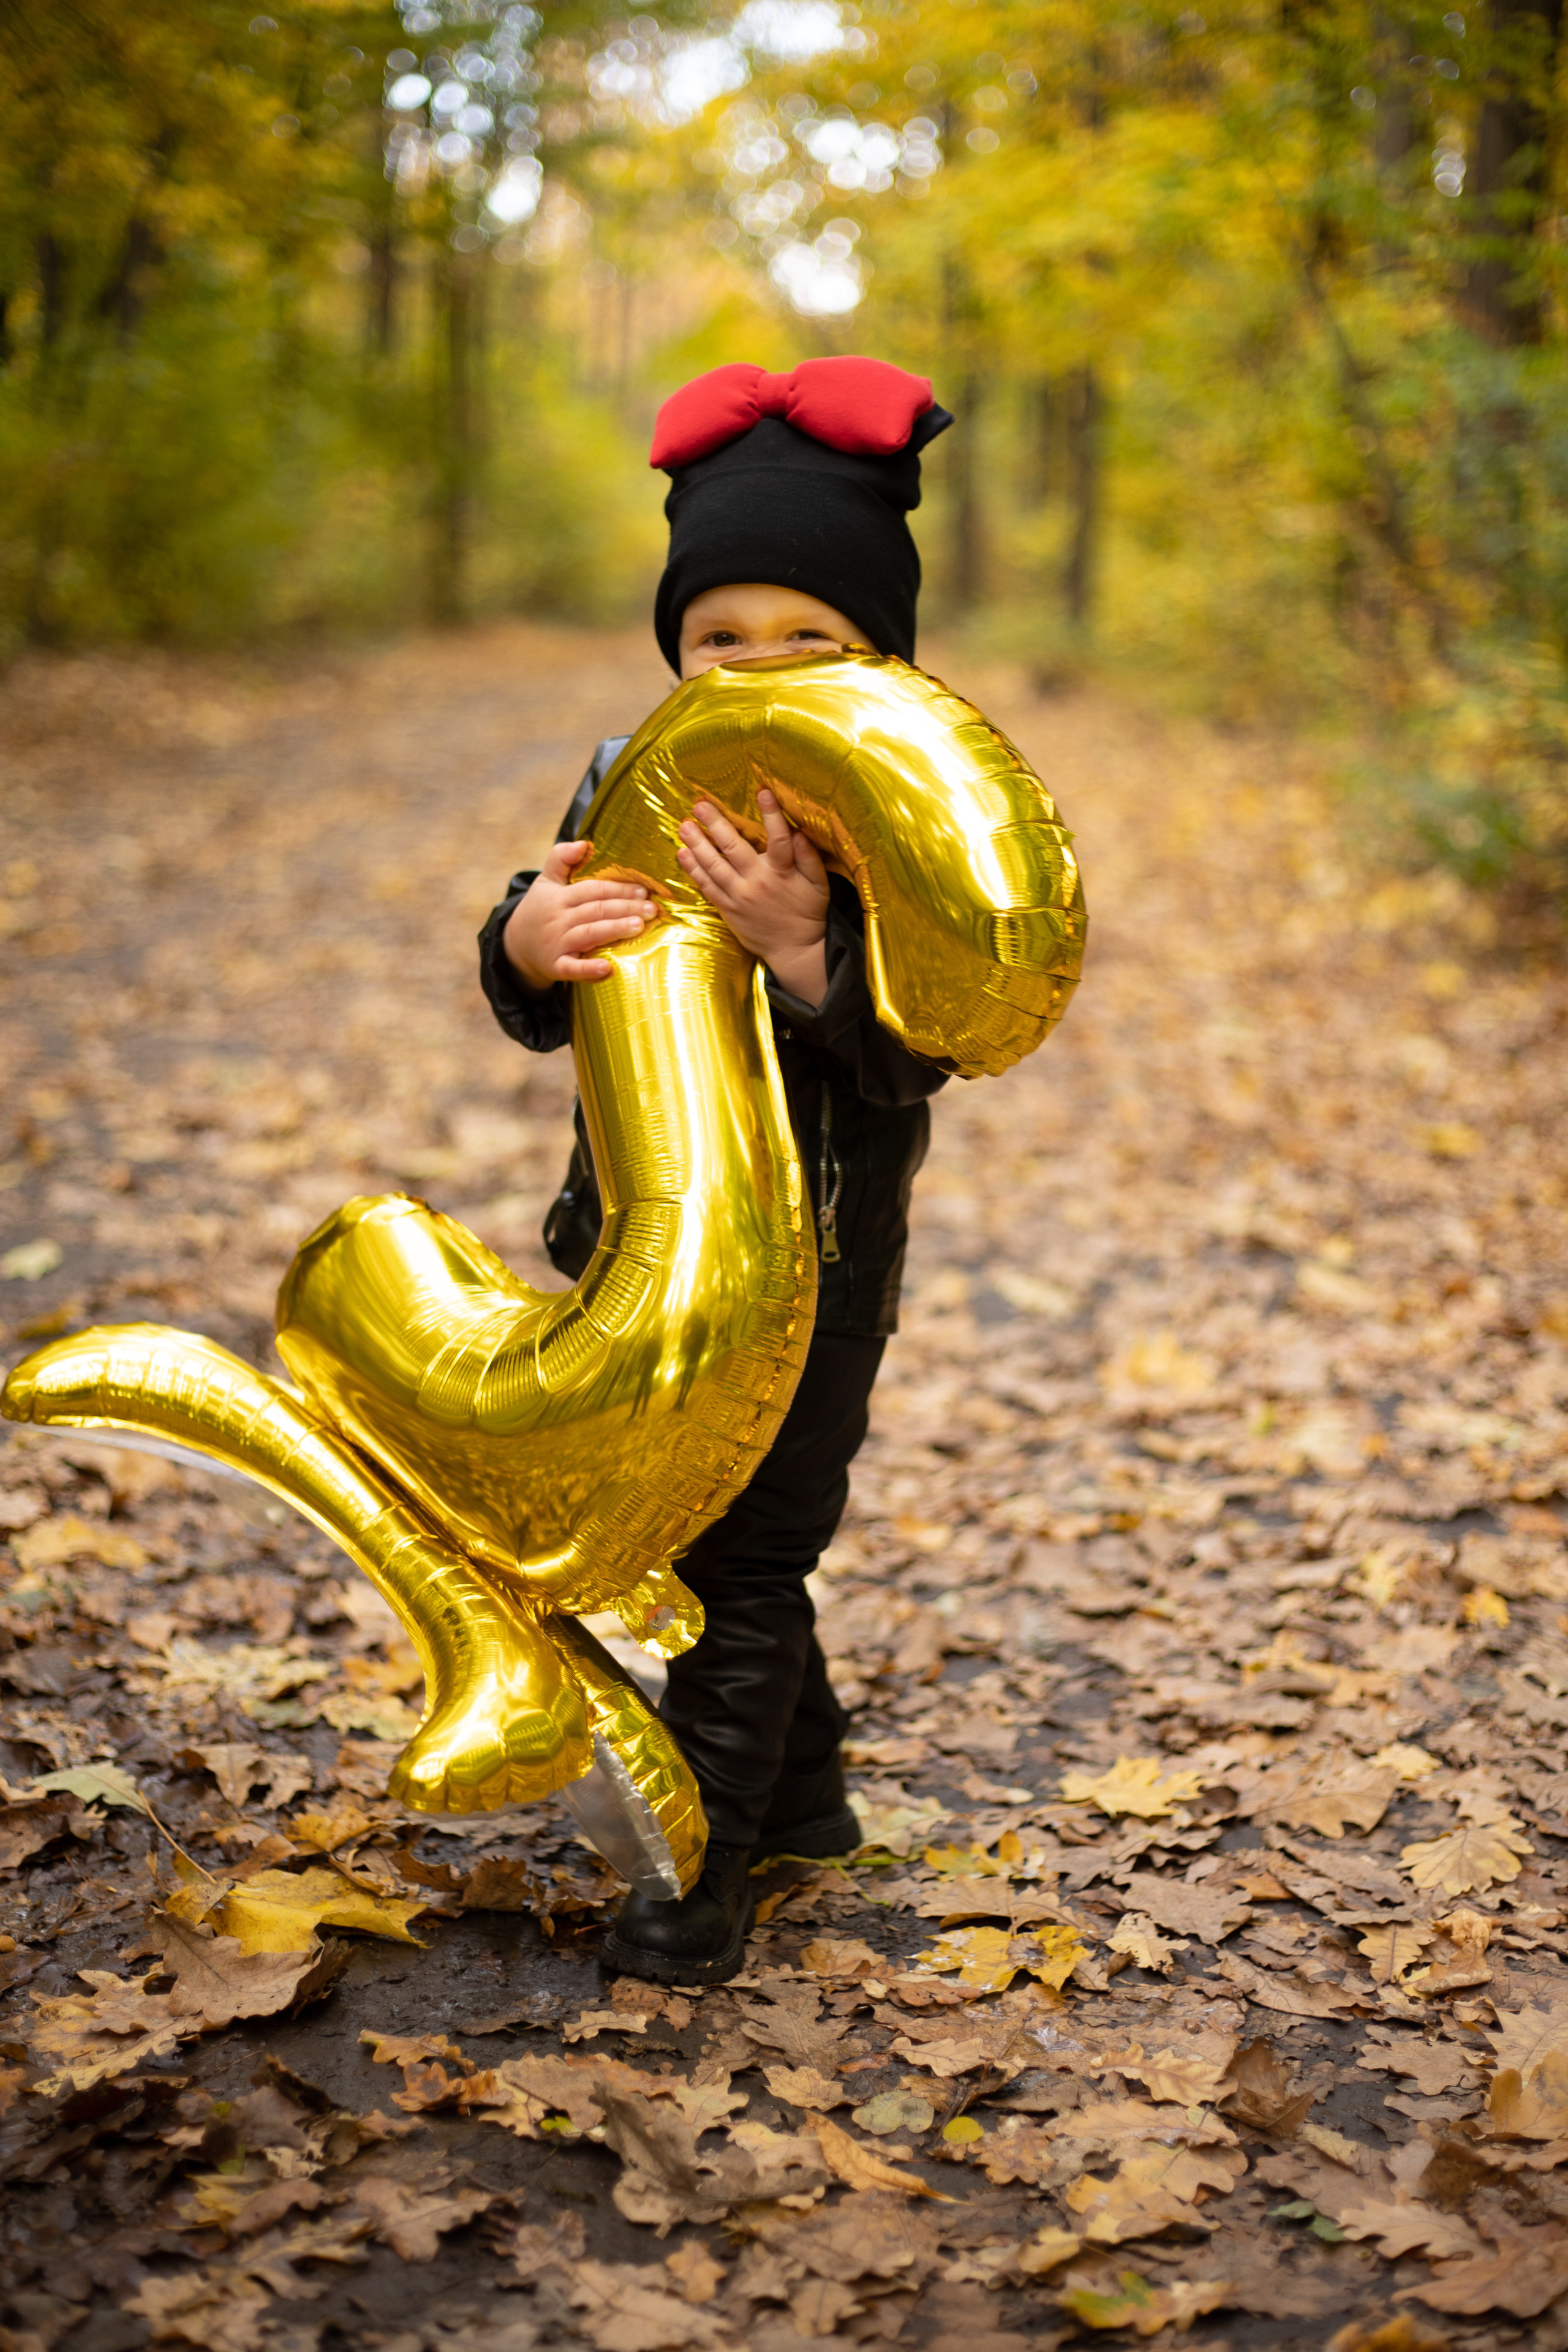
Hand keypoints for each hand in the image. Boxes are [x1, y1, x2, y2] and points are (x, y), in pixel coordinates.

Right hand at [501, 838, 650, 987]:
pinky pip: (572, 969)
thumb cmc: (541, 910)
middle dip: (624, 908)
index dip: (617, 889)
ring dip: (614, 930)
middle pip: (595, 910)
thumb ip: (560, 858)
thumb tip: (584, 843)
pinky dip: (588, 970)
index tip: (643, 890)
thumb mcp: (545, 881)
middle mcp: (558, 919)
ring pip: (588, 934)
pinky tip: (607, 969)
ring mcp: (556, 944)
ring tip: (638, 927)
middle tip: (651, 909)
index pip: (591, 890)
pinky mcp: (555, 967)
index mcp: (559, 897)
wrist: (516, 945)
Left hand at [676, 788, 829, 1006]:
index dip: (771, 815)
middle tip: (699, 805)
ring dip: (696, 844)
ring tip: (683, 825)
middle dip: (716, 824)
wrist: (794, 950)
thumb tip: (799, 831)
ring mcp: (739, 896)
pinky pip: (707, 887)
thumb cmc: (807, 913)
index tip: (763, 792)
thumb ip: (809, 858)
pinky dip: (693, 870)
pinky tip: (682, 854)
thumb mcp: (818, 885)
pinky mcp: (727, 909)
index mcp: (783, 873)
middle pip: (733, 849)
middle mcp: (757, 882)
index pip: (778, 839)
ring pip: (714, 866)